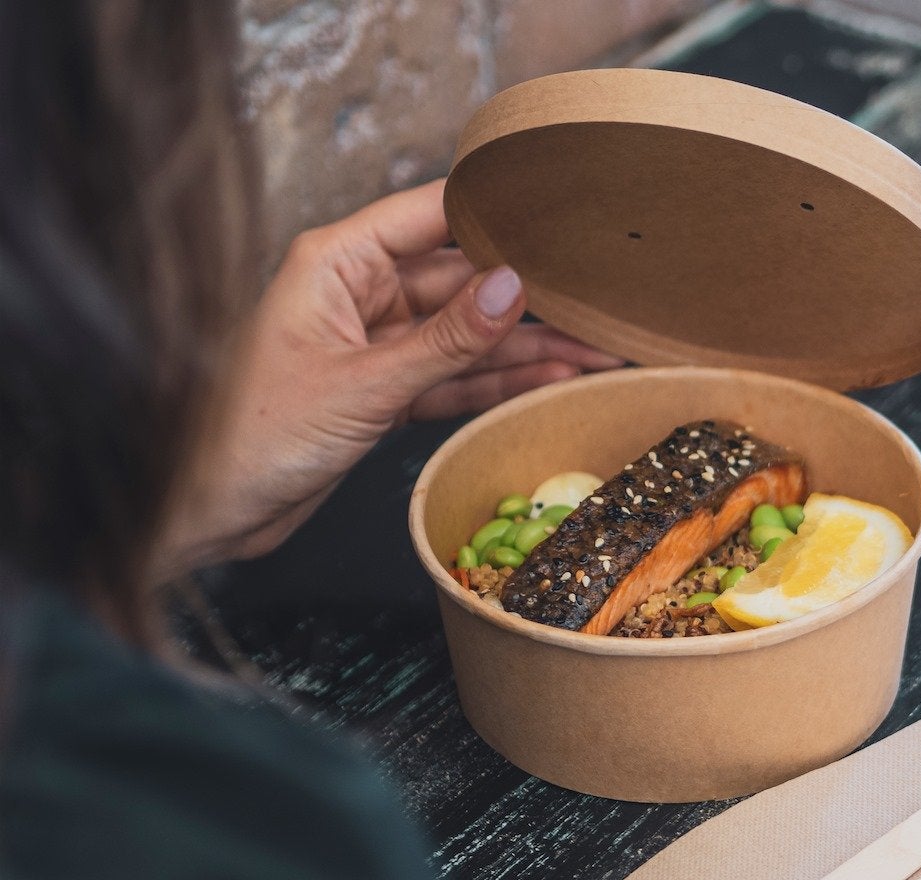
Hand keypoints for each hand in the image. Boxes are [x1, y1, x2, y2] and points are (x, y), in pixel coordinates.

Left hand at [161, 179, 620, 572]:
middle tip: (598, 306)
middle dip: (529, 296)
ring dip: (526, 347)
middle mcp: (358, 293)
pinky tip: (551, 381)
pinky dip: (498, 384)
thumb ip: (445, 341)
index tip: (559, 216)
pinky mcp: (383, 393)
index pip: (431, 216)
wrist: (208, 510)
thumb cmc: (250, 435)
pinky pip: (453, 379)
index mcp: (337, 262)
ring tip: (596, 351)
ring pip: (466, 336)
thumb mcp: (362, 385)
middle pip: (461, 281)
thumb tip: (510, 288)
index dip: (497, 213)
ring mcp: (374, 345)